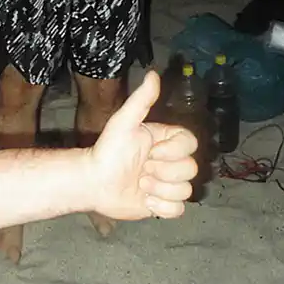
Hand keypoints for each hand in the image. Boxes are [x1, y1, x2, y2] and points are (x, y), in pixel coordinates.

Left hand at [87, 71, 197, 219]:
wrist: (92, 182)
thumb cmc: (107, 151)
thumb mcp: (124, 122)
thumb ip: (141, 100)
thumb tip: (153, 74)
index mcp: (165, 141)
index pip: (191, 145)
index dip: (173, 152)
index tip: (150, 152)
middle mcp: (170, 162)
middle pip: (190, 169)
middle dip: (163, 173)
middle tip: (141, 170)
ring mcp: (167, 184)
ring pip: (186, 191)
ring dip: (160, 190)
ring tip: (140, 184)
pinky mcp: (162, 205)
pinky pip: (178, 210)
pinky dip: (161, 208)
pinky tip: (145, 200)